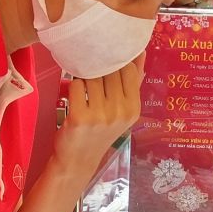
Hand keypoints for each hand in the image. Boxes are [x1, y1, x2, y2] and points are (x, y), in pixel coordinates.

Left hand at [55, 56, 144, 172]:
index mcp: (134, 108)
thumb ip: (133, 82)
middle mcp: (120, 112)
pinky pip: (76, 86)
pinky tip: (75, 99)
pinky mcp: (80, 117)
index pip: (128, 70)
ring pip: (91, 76)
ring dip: (84, 78)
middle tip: (91, 77)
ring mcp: (100, 115)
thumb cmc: (100, 131)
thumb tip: (140, 51)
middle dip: (98, 69)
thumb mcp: (122, 110)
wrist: (78, 160)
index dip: (115, 63)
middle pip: (109, 71)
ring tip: (84, 90)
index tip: (106, 66)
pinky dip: (72, 88)